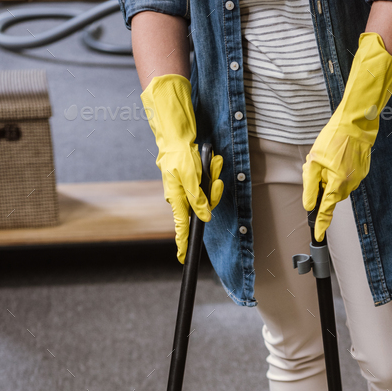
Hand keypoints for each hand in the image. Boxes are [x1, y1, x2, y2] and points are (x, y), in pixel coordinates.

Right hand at [141, 74, 223, 261]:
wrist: (177, 133)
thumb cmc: (179, 154)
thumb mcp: (190, 177)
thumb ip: (197, 199)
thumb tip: (204, 217)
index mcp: (176, 198)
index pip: (181, 227)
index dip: (183, 242)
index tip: (183, 257)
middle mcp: (182, 196)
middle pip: (203, 207)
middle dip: (213, 193)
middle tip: (214, 180)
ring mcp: (189, 187)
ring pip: (209, 192)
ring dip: (213, 177)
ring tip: (212, 163)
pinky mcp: (195, 179)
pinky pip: (209, 181)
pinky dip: (213, 171)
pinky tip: (212, 161)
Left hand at [302, 33, 391, 241]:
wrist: (357, 122)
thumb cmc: (334, 139)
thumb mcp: (314, 162)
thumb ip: (310, 187)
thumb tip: (309, 206)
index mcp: (336, 185)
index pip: (326, 210)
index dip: (321, 224)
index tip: (318, 236)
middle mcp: (349, 185)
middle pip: (330, 196)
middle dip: (322, 187)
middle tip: (317, 166)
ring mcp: (357, 179)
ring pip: (338, 187)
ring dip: (330, 178)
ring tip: (328, 157)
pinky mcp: (362, 172)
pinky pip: (346, 178)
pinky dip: (339, 172)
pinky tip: (337, 155)